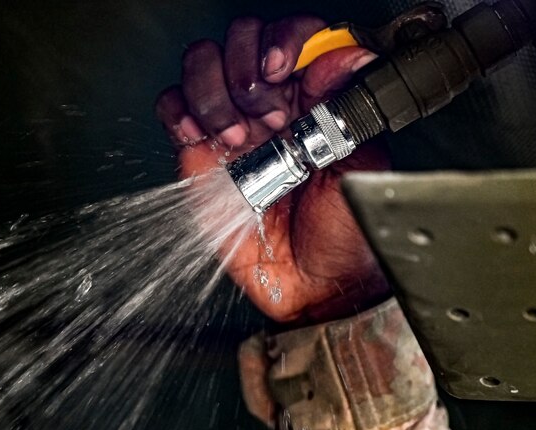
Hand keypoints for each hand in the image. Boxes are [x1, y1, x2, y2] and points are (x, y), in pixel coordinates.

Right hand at [156, 16, 391, 324]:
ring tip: (239, 135)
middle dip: (248, 68)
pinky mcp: (199, 156)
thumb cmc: (344, 234)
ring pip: (202, 63)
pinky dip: (179, 108)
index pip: (295, 37)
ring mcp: (232, 127)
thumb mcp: (362, 166)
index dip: (284, 39)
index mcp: (315, 99)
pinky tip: (203, 133)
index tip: (282, 68)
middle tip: (270, 117)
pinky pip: (172, 107)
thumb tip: (343, 57)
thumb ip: (349, 109)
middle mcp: (272, 105)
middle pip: (241, 39)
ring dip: (215, 90)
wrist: (315, 285)